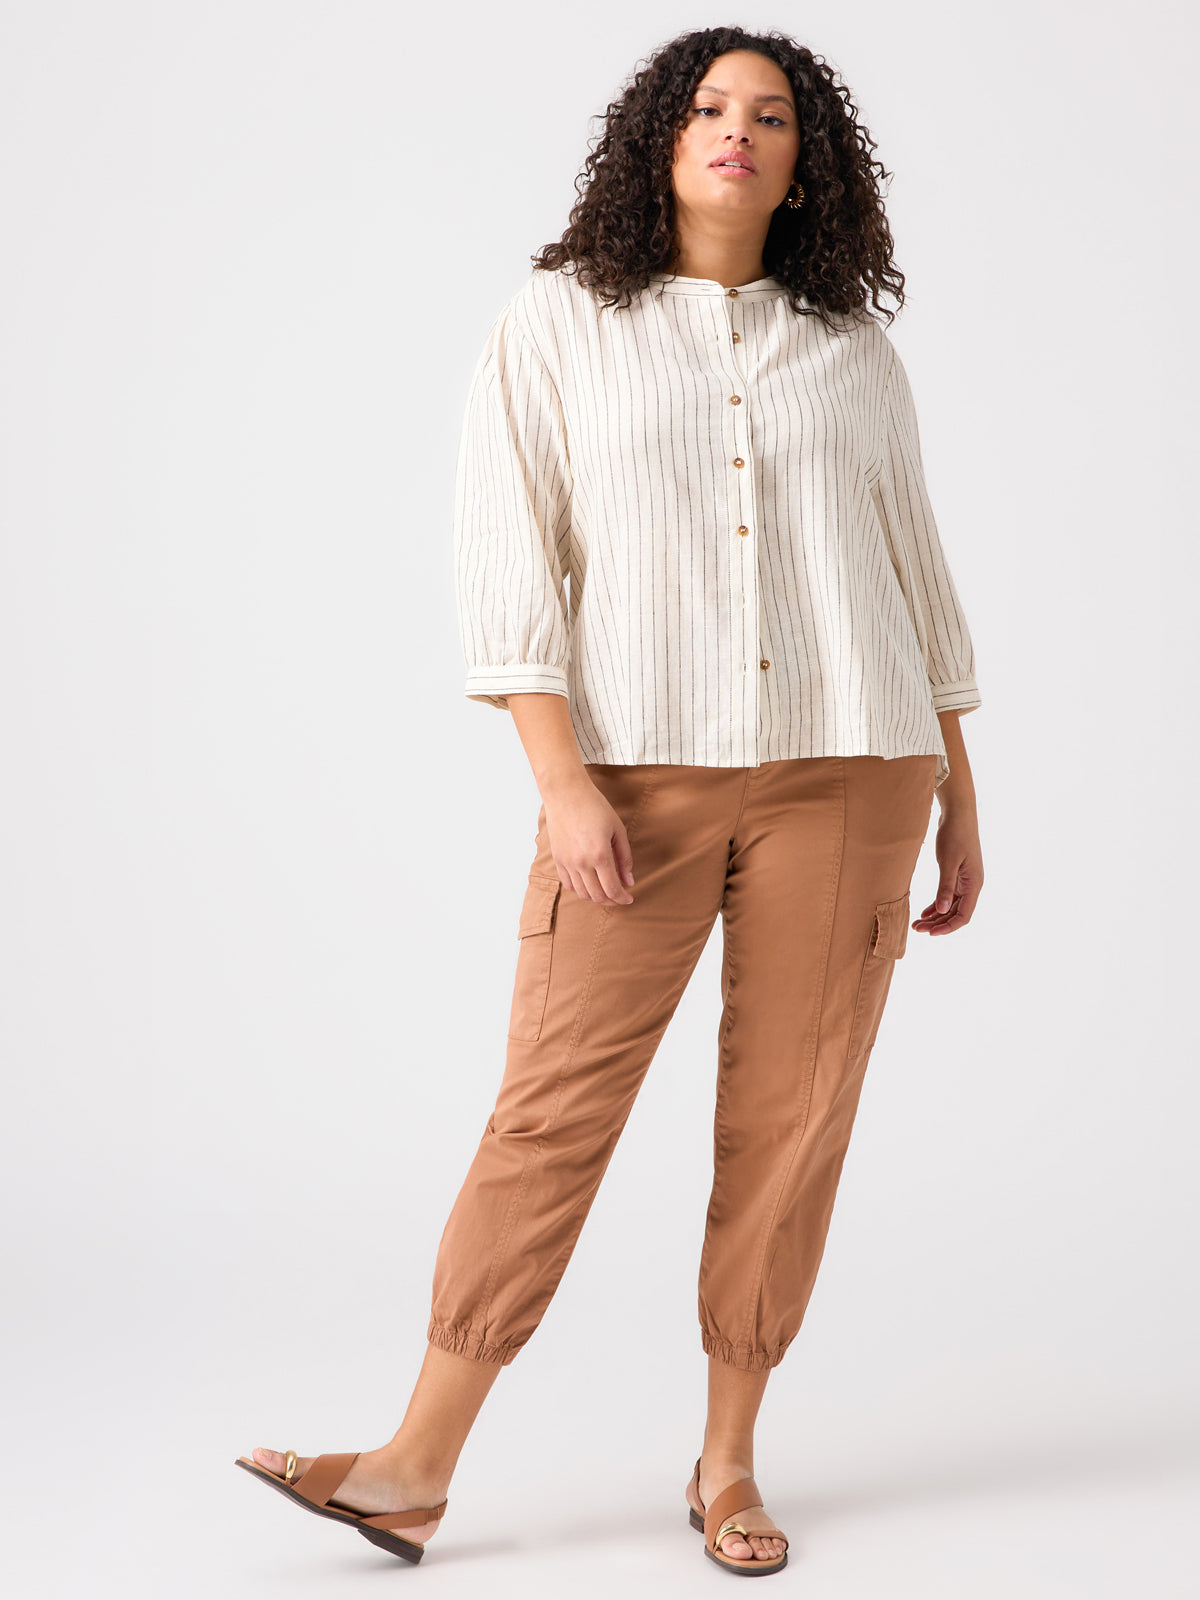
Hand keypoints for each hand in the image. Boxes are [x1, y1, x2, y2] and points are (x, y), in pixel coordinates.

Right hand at [543, 776, 636, 904]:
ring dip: (596, 896)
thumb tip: (629, 881)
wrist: (566, 794)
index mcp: (600, 854)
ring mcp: (567, 862)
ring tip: (605, 890)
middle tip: (619, 896)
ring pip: (582, 893)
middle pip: (597, 895)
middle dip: (611, 900)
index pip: (612, 889)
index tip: (629, 898)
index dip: (622, 898)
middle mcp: (582, 862)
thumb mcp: (617, 830)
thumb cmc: (594, 807)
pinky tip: (589, 883)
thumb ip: (624, 858)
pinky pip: (568, 884)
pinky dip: (580, 889)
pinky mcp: (558, 859)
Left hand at [912, 805, 982, 936]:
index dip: (948, 927)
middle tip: (917, 929)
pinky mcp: (956, 874)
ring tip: (917, 923)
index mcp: (974, 884)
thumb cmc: (955, 834)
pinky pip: (947, 895)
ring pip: (950, 906)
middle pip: (955, 913)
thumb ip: (945, 886)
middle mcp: (971, 885)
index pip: (963, 915)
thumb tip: (941, 911)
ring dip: (935, 916)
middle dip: (938, 924)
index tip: (930, 933)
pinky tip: (924, 912)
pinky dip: (936, 905)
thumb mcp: (948, 861)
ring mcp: (964, 880)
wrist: (958, 813)